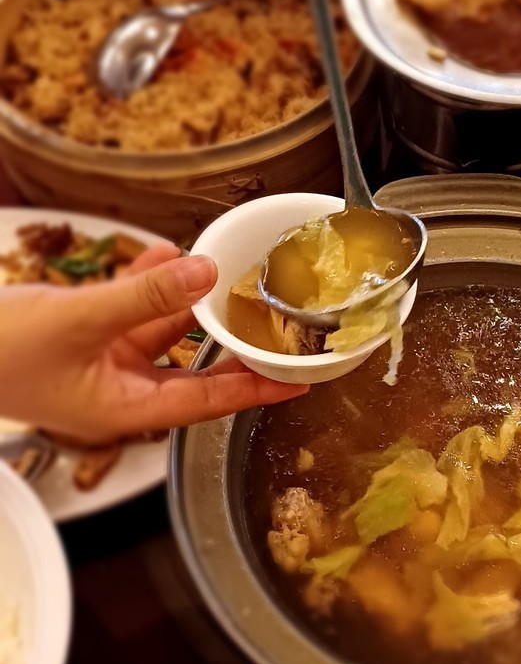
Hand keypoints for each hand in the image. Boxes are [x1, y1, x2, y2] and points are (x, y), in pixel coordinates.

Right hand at [0, 245, 305, 445]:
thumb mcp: (79, 319)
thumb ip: (145, 296)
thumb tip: (203, 273)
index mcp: (124, 409)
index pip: (209, 403)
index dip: (255, 389)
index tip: (298, 379)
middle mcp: (120, 391)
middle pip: (194, 368)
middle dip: (231, 339)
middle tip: (275, 317)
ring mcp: (101, 364)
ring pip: (162, 331)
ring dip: (189, 300)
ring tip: (225, 269)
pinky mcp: (82, 337)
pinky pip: (129, 312)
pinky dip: (148, 284)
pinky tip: (165, 254)